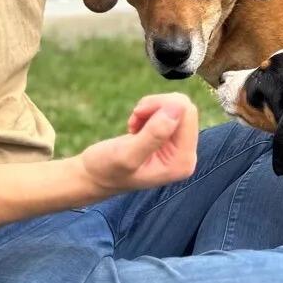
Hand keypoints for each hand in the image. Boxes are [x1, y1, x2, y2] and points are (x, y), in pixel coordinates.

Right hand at [78, 93, 198, 197]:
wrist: (94, 176)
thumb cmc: (106, 170)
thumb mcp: (126, 154)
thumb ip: (154, 134)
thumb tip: (178, 108)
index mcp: (182, 162)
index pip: (187, 114)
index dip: (161, 105)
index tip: (137, 115)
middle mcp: (186, 155)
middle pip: (184, 108)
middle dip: (157, 106)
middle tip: (135, 118)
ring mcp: (179, 148)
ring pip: (176, 107)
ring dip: (151, 108)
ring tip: (134, 124)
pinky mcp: (170, 140)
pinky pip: (168, 111)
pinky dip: (149, 112)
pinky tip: (136, 127)